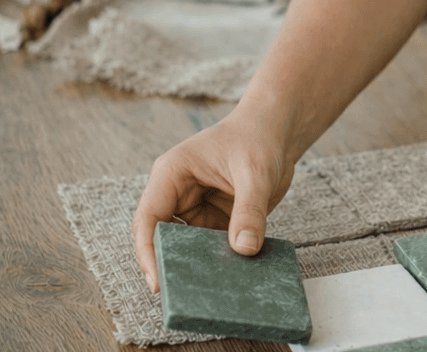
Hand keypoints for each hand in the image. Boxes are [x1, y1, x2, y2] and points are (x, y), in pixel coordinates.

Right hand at [131, 108, 293, 292]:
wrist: (277, 130)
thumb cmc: (258, 137)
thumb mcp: (256, 172)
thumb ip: (250, 210)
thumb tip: (245, 249)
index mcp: (172, 173)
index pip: (148, 219)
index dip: (148, 252)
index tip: (159, 282)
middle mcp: (177, 193)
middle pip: (161, 239)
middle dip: (170, 265)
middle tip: (183, 296)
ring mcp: (194, 209)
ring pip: (184, 248)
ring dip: (195, 266)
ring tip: (208, 292)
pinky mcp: (213, 220)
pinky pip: (208, 248)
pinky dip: (216, 263)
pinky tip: (229, 278)